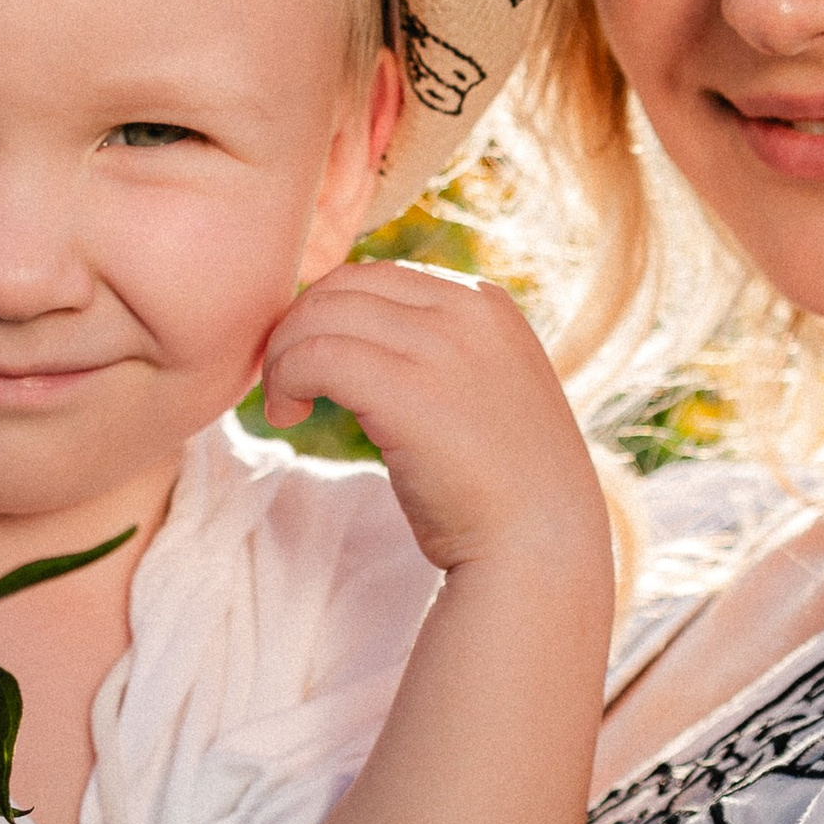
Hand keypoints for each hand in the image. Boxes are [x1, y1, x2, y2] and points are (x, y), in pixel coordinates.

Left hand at [257, 261, 608, 589]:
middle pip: (342, 286)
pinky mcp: (408, 391)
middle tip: (285, 384)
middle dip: (297, 328)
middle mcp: (467, 310)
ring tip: (283, 405)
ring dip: (282, 357)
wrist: (540, 547)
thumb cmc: (501, 486)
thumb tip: (357, 334)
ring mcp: (441, 346)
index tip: (312, 363)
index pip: (377, 277)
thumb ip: (438, 352)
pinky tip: (287, 417)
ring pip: (320, 316)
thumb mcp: (481, 391)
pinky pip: (316, 356)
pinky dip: (284, 380)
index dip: (327, 312)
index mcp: (486, 303)